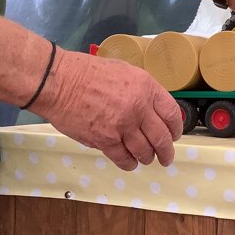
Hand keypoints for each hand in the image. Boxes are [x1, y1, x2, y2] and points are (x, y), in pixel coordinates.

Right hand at [32, 49, 181, 170]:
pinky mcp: (105, 140)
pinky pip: (123, 158)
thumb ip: (142, 90)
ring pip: (145, 151)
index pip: (171, 114)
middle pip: (162, 137)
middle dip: (166, 151)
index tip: (174, 135)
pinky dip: (129, 163)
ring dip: (147, 158)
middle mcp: (139, 108)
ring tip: (146, 159)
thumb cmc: (88, 72)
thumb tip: (152, 108)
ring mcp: (123, 126)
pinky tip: (130, 163)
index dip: (176, 128)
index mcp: (146, 88)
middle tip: (166, 157)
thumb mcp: (124, 71)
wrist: (59, 82)